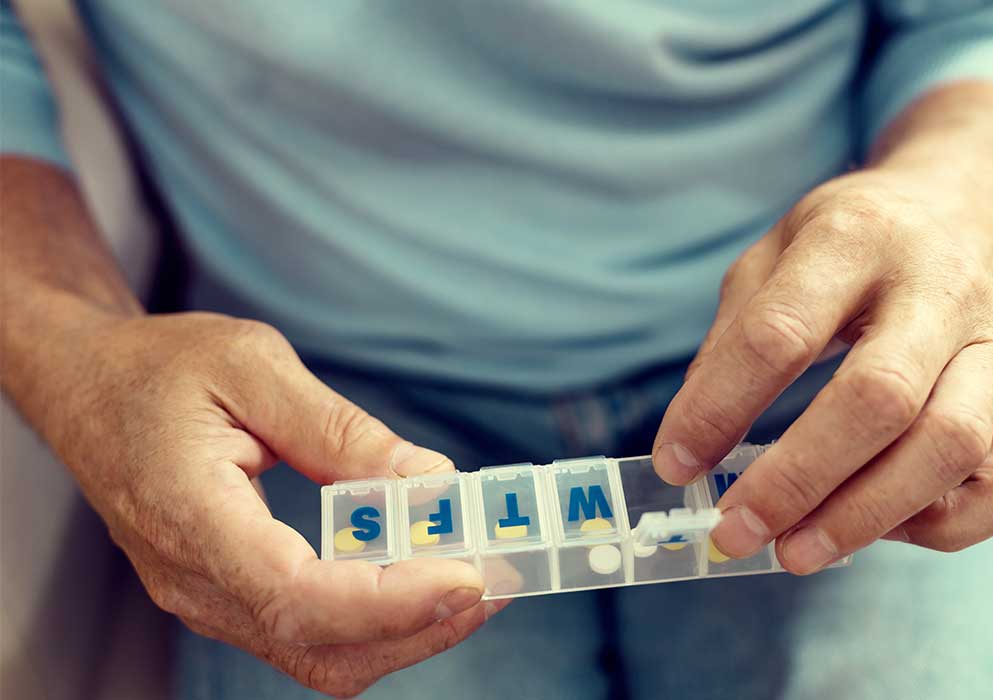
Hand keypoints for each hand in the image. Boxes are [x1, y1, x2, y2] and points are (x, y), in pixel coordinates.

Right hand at [47, 312, 502, 696]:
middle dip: (420, 627)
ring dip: (406, 629)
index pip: (298, 596)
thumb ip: (339, 430)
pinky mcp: (226, 593)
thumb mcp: (252, 366)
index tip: (467, 576)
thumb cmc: (157, 367)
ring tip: (474, 580)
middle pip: (321, 647)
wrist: (87, 386)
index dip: (391, 600)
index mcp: (190, 517)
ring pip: (319, 654)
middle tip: (496, 580)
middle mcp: (194, 580)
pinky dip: (374, 618)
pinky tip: (420, 576)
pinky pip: (307, 633)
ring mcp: (206, 597)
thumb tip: (428, 480)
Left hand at [653, 168, 992, 573]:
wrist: (956, 214)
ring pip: (950, 447)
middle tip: (736, 530)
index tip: (674, 464)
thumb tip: (690, 443)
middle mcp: (937, 291)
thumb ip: (729, 344)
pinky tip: (879, 527)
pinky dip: (944, 525)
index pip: (779, 333)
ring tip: (794, 552)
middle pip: (877, 399)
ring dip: (864, 516)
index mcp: (852, 241)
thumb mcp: (769, 260)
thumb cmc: (846, 248)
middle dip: (796, 480)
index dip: (718, 408)